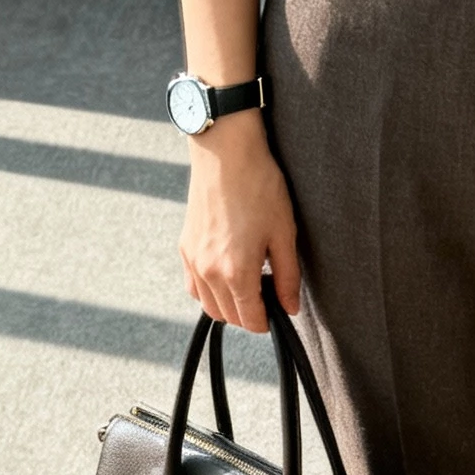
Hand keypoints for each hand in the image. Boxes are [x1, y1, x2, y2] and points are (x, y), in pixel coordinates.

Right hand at [179, 110, 301, 332]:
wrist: (226, 153)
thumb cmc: (260, 187)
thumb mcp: (284, 233)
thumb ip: (287, 277)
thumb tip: (290, 307)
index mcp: (237, 272)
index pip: (251, 320)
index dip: (269, 322)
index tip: (280, 311)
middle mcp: (209, 272)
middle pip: (229, 316)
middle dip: (251, 314)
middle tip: (269, 293)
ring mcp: (193, 260)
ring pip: (208, 305)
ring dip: (229, 305)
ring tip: (250, 283)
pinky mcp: (184, 247)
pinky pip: (194, 286)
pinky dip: (209, 291)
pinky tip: (227, 274)